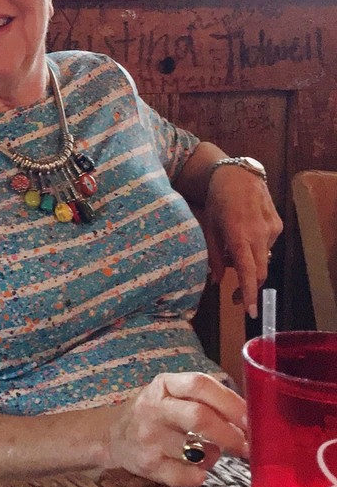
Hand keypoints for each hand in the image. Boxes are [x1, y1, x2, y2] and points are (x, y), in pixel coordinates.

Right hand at [105, 372, 247, 486]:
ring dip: (213, 456)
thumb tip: (249, 415)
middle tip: (247, 446)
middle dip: (229, 434)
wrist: (114, 436)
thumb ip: (205, 398)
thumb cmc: (155, 413)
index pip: (199, 384)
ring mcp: (148, 437)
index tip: (251, 418)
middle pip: (198, 417)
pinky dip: (199, 476)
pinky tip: (196, 470)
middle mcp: (153, 408)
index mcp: (164, 385)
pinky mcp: (147, 464)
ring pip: (195, 450)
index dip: (229, 401)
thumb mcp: (172, 394)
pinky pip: (185, 476)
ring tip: (210, 453)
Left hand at [203, 166, 282, 316]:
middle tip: (235, 298)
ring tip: (232, 251)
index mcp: (238, 236)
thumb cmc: (217, 201)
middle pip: (260, 271)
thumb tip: (216, 281)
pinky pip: (267, 245)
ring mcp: (271, 229)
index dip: (249, 293)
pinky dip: (255, 248)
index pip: (248, 272)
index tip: (249, 311)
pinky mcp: (277, 224)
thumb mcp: (208, 227)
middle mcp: (259, 234)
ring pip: (263, 258)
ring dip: (249, 263)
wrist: (238, 175)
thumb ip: (213, 255)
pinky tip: (244, 236)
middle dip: (249, 288)